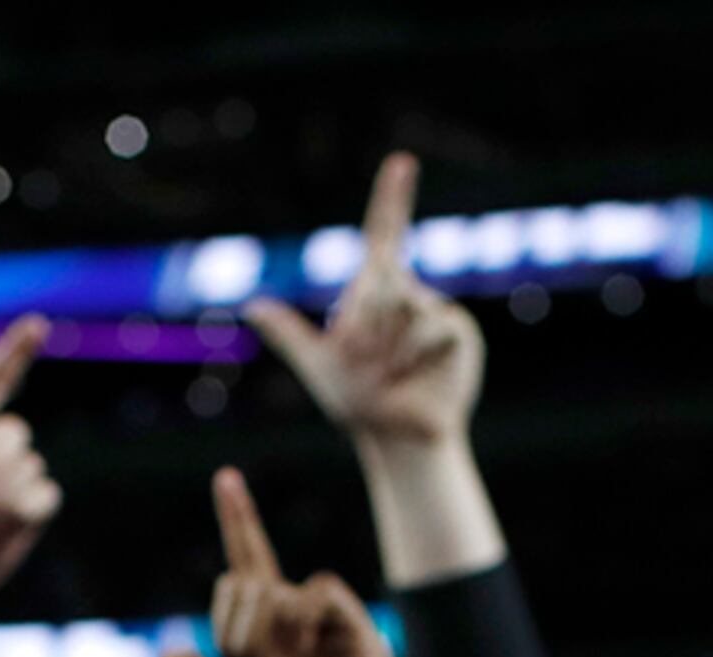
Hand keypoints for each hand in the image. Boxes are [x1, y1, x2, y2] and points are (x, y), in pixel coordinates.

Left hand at [160, 468, 422, 656]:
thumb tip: (169, 652)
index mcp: (265, 646)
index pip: (244, 576)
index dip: (239, 523)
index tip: (227, 477)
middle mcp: (293, 628)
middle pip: (240, 582)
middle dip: (231, 630)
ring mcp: (322, 626)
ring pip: (267, 588)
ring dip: (257, 634)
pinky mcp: (352, 628)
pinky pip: (314, 590)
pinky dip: (300, 619)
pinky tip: (310, 653)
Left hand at [244, 153, 484, 448]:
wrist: (398, 438)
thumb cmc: (358, 404)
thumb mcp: (318, 368)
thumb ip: (290, 335)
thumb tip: (253, 306)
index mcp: (374, 293)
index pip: (384, 235)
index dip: (392, 198)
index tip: (402, 162)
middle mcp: (407, 295)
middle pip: (385, 282)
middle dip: (367, 326)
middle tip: (365, 365)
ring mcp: (436, 313)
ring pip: (408, 309)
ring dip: (389, 348)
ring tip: (388, 375)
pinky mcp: (459, 333)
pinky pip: (434, 330)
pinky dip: (415, 355)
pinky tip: (413, 376)